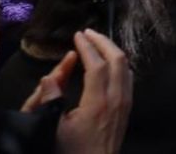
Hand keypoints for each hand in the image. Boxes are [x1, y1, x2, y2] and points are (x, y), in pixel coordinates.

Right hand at [22, 30, 131, 153]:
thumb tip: (48, 77)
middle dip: (102, 41)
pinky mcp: (127, 108)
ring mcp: (125, 103)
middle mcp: (117, 99)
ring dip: (112, 50)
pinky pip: (128, 77)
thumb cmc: (74, 152)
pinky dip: (119, 63)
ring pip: (126, 66)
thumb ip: (51, 101)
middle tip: (88, 33)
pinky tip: (108, 63)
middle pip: (117, 59)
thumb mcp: (55, 129)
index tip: (78, 35)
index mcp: (98, 102)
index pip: (97, 64)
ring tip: (97, 43)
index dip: (87, 46)